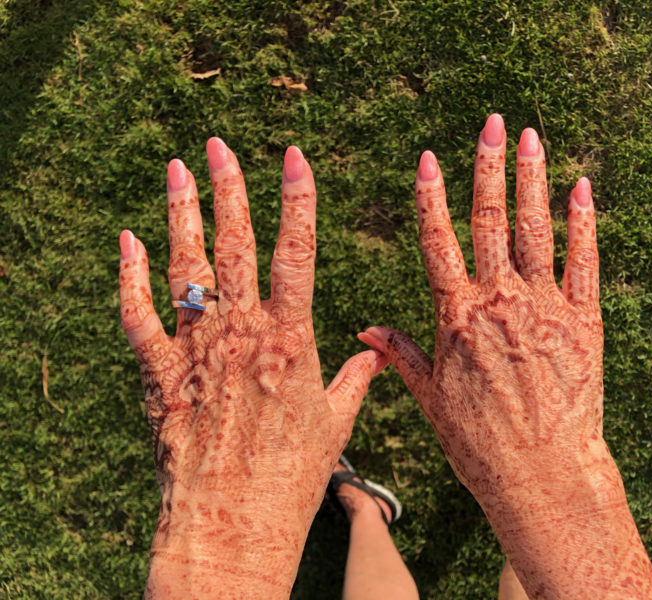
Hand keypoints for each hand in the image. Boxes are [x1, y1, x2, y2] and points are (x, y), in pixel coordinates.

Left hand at [119, 139, 382, 597]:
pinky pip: (138, 315)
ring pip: (185, 266)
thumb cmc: (292, 477)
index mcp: (292, 339)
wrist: (233, 524)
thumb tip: (376, 353)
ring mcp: (198, 349)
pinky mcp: (161, 373)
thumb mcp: (333, 424)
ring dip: (180, 213)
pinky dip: (130, 276)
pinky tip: (127, 241)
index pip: (297, 252)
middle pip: (235, 245)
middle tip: (220, 145)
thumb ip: (355, 380)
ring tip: (177, 170)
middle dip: (229, 189)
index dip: (296, 200)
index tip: (294, 158)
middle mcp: (243, 333)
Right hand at [360, 114, 651, 598]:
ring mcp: (544, 308)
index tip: (429, 159)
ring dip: (533, 180)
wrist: (543, 475)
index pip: (438, 241)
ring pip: (536, 230)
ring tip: (532, 137)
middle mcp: (499, 301)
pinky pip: (584, 262)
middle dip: (489, 167)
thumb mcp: (430, 398)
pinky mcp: (583, 321)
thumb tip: (364, 327)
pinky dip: (584, 224)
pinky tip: (582, 189)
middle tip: (492, 123)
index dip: (432, 197)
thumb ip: (401, 353)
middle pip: (490, 220)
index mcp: (457, 316)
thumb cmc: (480, 443)